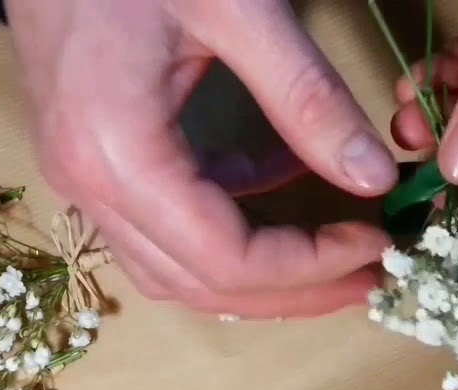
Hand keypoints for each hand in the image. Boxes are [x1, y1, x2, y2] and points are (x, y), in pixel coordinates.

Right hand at [3, 0, 398, 317]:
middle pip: (201, 285)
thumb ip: (306, 96)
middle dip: (294, 292)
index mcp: (117, 152)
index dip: (310, 268)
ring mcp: (81, 176)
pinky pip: (160, 227)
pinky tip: (278, 184)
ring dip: (260, 274)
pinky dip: (225, 226)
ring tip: (336, 255)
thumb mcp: (237, 8)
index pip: (226, 260)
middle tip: (371, 276)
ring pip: (176, 271)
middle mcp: (88, 184)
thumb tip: (373, 176)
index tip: (376, 243)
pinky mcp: (90, 158)